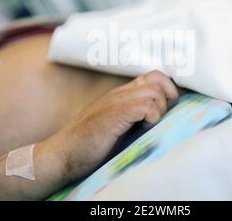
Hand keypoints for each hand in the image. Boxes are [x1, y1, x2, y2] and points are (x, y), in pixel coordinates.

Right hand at [46, 70, 179, 180]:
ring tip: (148, 127)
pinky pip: (145, 106)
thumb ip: (137, 117)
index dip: (169, 90)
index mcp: (122, 94)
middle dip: (168, 99)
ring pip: (155, 91)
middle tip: (159, 119)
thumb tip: (165, 118)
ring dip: (159, 110)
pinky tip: (142, 130)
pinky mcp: (113, 115)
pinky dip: (152, 118)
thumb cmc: (91, 145)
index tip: (169, 110)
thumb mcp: (119, 126)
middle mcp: (120, 93)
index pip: (155, 76)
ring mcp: (116, 102)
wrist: (62, 155)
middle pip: (159, 79)